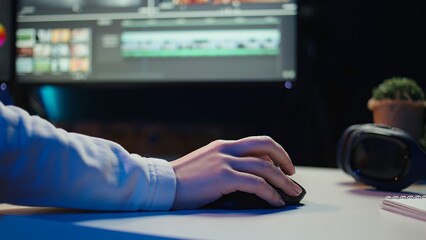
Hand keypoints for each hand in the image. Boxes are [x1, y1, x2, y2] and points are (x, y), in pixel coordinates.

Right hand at [170, 136, 302, 209]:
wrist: (161, 185)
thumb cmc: (182, 181)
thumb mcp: (205, 165)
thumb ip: (224, 165)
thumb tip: (246, 177)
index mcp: (222, 146)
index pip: (256, 143)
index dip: (274, 152)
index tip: (282, 165)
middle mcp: (226, 149)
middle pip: (265, 145)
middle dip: (284, 158)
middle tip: (292, 174)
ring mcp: (225, 161)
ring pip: (265, 166)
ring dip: (283, 181)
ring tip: (293, 192)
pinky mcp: (223, 177)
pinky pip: (256, 184)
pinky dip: (270, 193)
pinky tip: (275, 201)